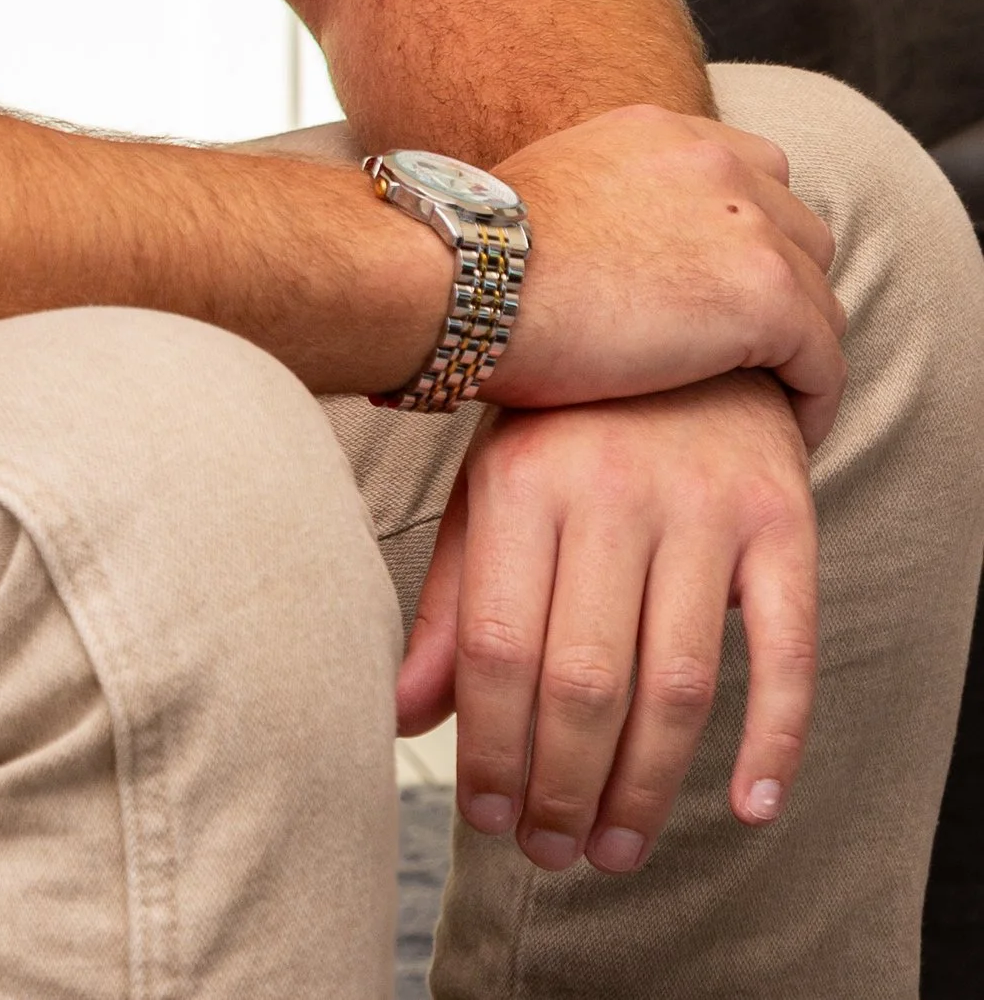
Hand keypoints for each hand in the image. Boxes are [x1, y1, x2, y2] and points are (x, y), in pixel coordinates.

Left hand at [398, 374, 817, 877]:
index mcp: (522, 480)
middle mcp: (611, 488)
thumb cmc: (571, 430)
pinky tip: (751, 805)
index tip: (486, 815)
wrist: (690, 335)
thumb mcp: (491, 492)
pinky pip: (787, 649)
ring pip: (677, 683)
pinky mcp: (785, 520)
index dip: (490, 745)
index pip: (498, 643)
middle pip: (584, 678)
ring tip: (615, 848)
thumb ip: (450, 603)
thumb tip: (400, 714)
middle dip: (562, 786)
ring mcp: (705, 504)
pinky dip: (776, 738)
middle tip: (550, 852)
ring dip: (647, 787)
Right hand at [483, 105, 846, 445]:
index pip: (750, 177)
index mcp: (657, 131)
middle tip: (754, 361)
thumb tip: (600, 261)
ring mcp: (745, 223)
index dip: (748, 246)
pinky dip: (815, 403)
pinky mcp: (765, 295)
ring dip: (800, 352)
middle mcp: (711, 158)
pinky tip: (789, 437)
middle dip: (782, 297)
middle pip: (799, 232)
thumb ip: (604, 209)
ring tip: (774, 406)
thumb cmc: (469, 265)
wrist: (458, 280)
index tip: (725, 307)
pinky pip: (826, 361)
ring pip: (820, 299)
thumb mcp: (545, 200)